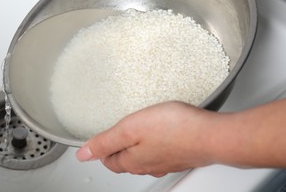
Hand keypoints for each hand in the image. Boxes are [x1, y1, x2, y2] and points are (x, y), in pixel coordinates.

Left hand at [76, 101, 216, 176]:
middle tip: (116, 132)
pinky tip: (160, 132)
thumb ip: (105, 142)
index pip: (108, 161)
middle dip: (118, 148)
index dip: (102, 148)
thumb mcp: (130, 129)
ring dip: (137, 145)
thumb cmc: (174, 128)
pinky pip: (161, 152)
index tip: (100, 138)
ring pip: (144, 157)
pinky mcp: (181, 156)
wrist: (212, 135)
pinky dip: (155, 144)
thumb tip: (83, 155)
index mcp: (132, 161)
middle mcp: (148, 167)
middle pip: (126, 160)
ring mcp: (166, 163)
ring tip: (136, 130)